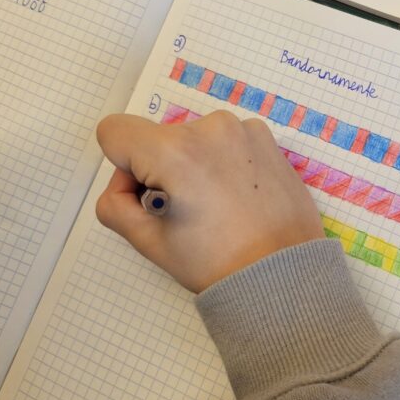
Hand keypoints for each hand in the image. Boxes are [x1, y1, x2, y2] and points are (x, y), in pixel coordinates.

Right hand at [95, 112, 324, 292]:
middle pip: (156, 138)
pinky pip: (223, 141)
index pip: (115, 132)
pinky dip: (221, 162)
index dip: (122, 169)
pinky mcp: (265, 136)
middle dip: (160, 171)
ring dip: (192, 165)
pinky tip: (238, 197)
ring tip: (217, 207)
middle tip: (188, 213)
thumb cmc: (217, 262)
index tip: (150, 198)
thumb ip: (115, 206)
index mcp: (175, 151)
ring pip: (191, 139)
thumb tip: (125, 184)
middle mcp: (209, 127)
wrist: (284, 272)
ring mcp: (242, 128)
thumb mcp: (150, 243)